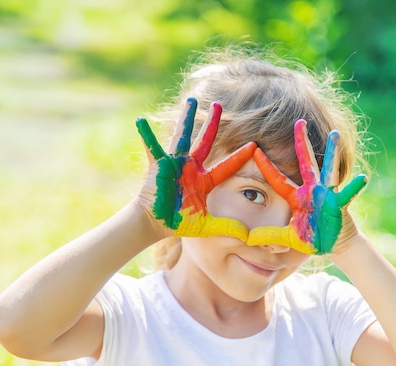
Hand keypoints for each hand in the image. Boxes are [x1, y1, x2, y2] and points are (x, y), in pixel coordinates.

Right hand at [137, 98, 256, 238]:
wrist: (156, 224)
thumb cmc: (179, 223)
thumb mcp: (206, 226)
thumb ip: (226, 228)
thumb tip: (248, 236)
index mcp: (204, 180)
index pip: (227, 165)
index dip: (240, 156)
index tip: (255, 145)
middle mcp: (191, 167)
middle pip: (205, 141)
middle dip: (213, 123)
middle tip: (219, 105)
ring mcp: (175, 164)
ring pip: (183, 136)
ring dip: (186, 119)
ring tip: (190, 100)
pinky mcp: (159, 166)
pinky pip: (152, 147)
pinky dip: (146, 135)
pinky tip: (140, 120)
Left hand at [247, 119, 366, 254]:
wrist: (334, 244)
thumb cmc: (312, 237)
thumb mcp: (288, 237)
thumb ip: (270, 235)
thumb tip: (248, 238)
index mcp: (297, 197)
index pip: (278, 179)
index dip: (266, 165)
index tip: (255, 148)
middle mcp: (312, 190)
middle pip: (305, 162)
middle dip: (302, 142)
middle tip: (300, 121)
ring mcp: (327, 195)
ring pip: (329, 169)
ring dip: (332, 152)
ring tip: (335, 135)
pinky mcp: (339, 204)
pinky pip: (347, 195)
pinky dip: (354, 187)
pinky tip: (362, 178)